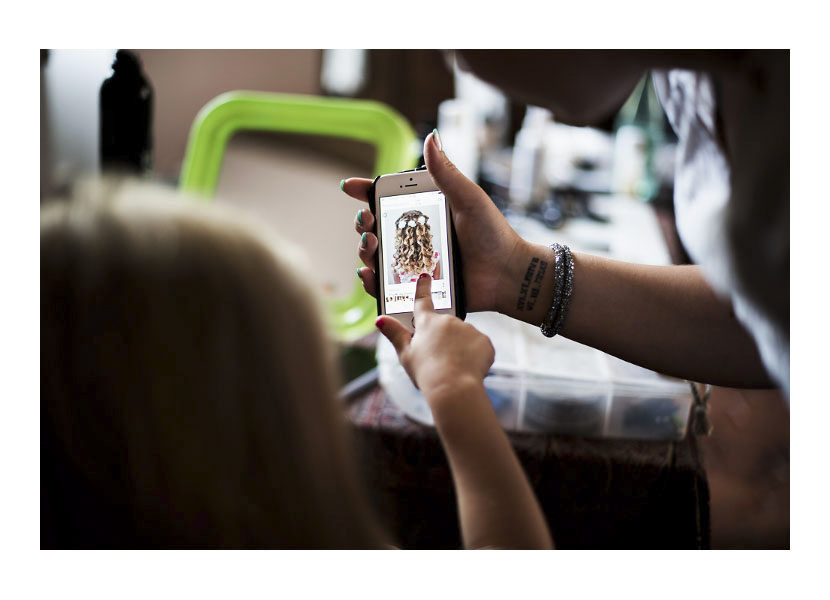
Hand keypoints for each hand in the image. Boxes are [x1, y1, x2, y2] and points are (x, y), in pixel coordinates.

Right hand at [344, 131, 529, 315]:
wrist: (506, 274)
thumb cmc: (492, 234)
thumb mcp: (468, 198)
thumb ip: (446, 172)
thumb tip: (431, 137)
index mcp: (424, 212)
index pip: (387, 199)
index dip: (364, 191)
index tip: (350, 186)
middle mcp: (413, 237)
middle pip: (373, 228)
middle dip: (362, 223)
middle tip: (368, 221)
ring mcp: (412, 263)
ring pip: (374, 256)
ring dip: (364, 249)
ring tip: (371, 244)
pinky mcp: (415, 288)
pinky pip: (385, 286)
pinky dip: (371, 281)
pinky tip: (369, 274)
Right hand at [375, 274, 494, 399]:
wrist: (454, 388)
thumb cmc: (426, 374)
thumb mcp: (406, 355)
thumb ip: (395, 334)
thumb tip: (379, 319)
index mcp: (427, 323)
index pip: (423, 301)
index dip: (422, 288)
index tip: (424, 277)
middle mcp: (449, 320)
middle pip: (445, 327)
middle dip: (444, 340)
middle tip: (439, 361)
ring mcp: (468, 329)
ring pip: (463, 338)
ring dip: (460, 349)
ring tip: (454, 368)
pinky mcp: (484, 341)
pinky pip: (479, 347)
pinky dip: (475, 357)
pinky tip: (468, 369)